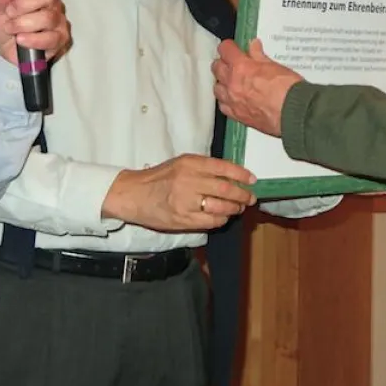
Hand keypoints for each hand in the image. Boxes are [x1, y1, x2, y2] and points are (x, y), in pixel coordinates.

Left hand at [0, 0, 70, 64]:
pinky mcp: (60, 40)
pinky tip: (21, 40)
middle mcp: (52, 3)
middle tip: (10, 13)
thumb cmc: (5, 26)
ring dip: (23, 24)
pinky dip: (32, 40)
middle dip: (24, 4)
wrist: (7, 51)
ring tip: (11, 30)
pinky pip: (51, 38)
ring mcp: (58, 21)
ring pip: (48, 17)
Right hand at [103, 154, 257, 230]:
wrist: (133, 194)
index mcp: (189, 163)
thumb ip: (203, 168)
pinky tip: (224, 217)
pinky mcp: (182, 219)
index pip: (223, 167)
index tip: (252, 180)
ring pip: (220, 207)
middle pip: (225, 189)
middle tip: (250, 198)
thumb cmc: (159, 177)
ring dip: (234, 209)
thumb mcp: (181, 164)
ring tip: (239, 208)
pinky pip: (210, 222)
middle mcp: (189, 181)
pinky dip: (221, 220)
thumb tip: (231, 176)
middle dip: (242, 195)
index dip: (241, 175)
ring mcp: (186, 202)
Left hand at [212, 39, 302, 137]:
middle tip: (232, 63)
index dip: (229, 47)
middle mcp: (233, 83)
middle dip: (223, 63)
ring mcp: (233, 100)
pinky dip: (226, 101)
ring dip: (222, 83)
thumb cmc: (288, 90)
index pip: (225, 49)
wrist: (294, 113)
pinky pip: (223, 106)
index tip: (232, 48)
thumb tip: (254, 47)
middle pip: (216, 68)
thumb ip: (259, 56)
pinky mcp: (237, 115)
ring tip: (232, 82)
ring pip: (217, 88)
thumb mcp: (275, 66)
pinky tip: (234, 99)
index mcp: (241, 67)